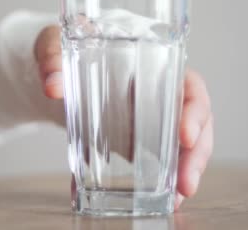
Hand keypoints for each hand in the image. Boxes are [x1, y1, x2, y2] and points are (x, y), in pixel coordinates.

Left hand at [34, 25, 212, 209]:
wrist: (52, 70)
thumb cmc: (63, 49)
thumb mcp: (54, 46)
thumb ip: (53, 59)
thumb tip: (52, 85)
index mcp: (153, 64)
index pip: (189, 86)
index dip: (194, 111)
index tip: (185, 136)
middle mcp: (160, 93)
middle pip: (195, 123)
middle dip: (195, 155)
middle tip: (185, 184)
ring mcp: (152, 118)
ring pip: (183, 146)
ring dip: (184, 173)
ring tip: (176, 200)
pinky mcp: (137, 139)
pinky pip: (157, 161)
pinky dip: (158, 182)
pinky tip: (157, 201)